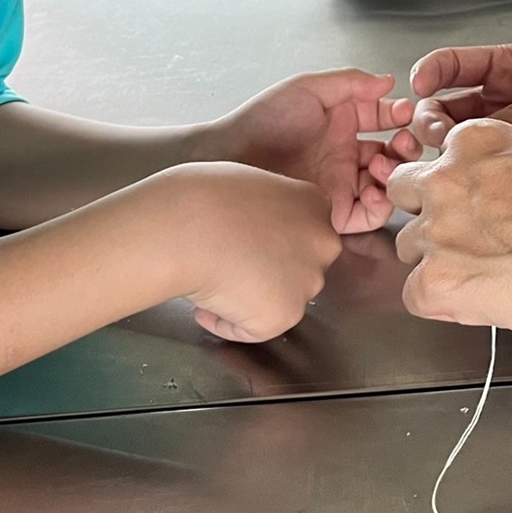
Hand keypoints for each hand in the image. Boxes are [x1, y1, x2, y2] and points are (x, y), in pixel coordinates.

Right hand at [164, 162, 342, 343]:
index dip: (269, 241)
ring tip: (213, 282)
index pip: (301, 232)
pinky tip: (205, 303)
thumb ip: (269, 207)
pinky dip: (226, 323)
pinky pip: (253, 329)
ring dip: (249, 297)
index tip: (244, 241)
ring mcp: (308, 282)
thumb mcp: (251, 183)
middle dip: (269, 270)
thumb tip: (254, 224)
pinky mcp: (284, 316)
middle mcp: (322, 244)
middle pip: (298, 267)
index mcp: (314, 204)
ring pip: (278, 299)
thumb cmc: (204, 197)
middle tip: (230, 264)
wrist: (189, 228)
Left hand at [206, 70, 418, 234]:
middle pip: (391, 153)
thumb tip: (389, 82)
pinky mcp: (334, 212)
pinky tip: (374, 189)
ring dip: (394, 173)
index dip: (400, 115)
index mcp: (341, 122)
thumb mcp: (308, 89)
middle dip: (406, 146)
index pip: (383, 118)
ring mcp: (341, 183)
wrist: (231, 158)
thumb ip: (350, 83)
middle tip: (404, 142)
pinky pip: (369, 214)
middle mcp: (344, 153)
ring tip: (382, 163)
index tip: (408, 112)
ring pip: (386, 183)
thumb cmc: (263, 120)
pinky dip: (381, 204)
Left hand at [388, 119, 511, 354]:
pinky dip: (441, 303)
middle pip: (407, 192)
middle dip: (430, 214)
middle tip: (471, 239)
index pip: (441, 157)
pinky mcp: (435, 281)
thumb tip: (508, 194)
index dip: (459, 186)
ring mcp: (436, 230)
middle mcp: (447, 177)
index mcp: (479, 140)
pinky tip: (481, 302)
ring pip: (409, 245)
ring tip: (488, 276)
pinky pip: (414, 294)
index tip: (478, 204)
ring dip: (437, 260)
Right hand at [409, 44, 511, 180]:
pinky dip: (478, 179)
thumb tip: (491, 128)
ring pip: (465, 145)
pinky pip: (493, 173)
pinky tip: (476, 185)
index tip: (418, 85)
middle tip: (438, 135)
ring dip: (450, 153)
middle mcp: (507, 100)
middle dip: (434, 120)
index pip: (457, 65)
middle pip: (450, 109)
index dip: (432, 73)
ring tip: (450, 162)